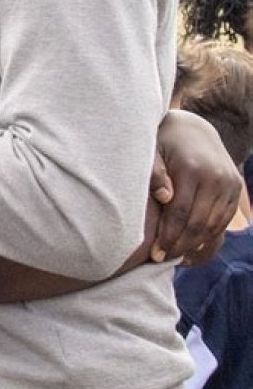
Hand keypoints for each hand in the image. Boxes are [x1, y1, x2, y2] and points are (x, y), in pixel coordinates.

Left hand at [150, 109, 241, 264]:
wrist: (192, 129)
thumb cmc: (163, 144)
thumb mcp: (152, 152)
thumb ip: (155, 174)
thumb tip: (164, 197)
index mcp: (192, 168)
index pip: (179, 213)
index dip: (167, 237)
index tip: (154, 254)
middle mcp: (215, 177)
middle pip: (198, 224)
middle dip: (179, 246)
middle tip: (161, 259)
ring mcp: (229, 183)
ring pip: (213, 226)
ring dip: (194, 245)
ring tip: (175, 256)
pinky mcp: (236, 189)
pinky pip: (223, 221)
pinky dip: (209, 238)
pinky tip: (192, 248)